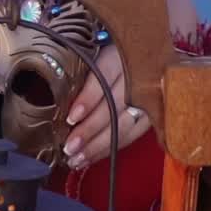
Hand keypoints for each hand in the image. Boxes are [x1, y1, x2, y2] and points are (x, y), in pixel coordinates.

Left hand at [63, 43, 150, 167]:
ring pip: (125, 125)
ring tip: (76, 159)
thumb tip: (56, 100)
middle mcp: (138, 76)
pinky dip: (111, 148)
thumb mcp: (95, 53)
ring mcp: (149, 97)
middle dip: (91, 130)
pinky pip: (132, 135)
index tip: (72, 117)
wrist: (148, 51)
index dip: (88, 99)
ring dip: (99, 146)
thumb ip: (81, 71)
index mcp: (119, 56)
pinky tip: (91, 158)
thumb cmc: (109, 55)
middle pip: (115, 107)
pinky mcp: (154, 113)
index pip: (104, 78)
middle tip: (69, 147)